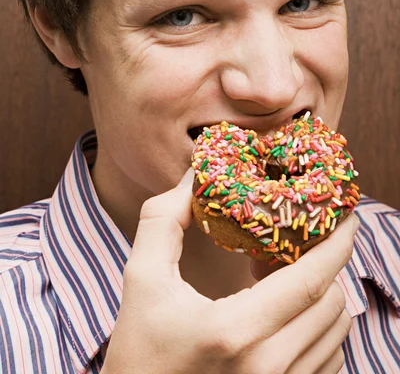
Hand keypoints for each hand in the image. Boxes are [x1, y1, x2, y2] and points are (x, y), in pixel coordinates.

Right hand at [102, 167, 358, 373]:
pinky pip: (328, 361)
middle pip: (331, 303)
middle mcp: (269, 367)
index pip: (310, 280)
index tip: (346, 215)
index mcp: (236, 330)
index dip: (337, 243)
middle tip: (292, 246)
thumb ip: (163, 220)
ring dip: (321, 297)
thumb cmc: (138, 350)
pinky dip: (319, 331)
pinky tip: (285, 317)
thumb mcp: (142, 279)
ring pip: (336, 333)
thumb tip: (194, 177)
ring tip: (283, 282)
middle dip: (323, 265)